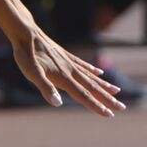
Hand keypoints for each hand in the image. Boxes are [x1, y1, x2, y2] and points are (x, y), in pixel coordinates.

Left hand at [11, 28, 125, 116]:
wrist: (25, 31)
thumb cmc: (26, 54)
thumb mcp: (31, 72)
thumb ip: (45, 88)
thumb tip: (57, 103)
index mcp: (63, 77)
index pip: (83, 95)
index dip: (96, 106)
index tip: (110, 115)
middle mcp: (69, 70)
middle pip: (91, 87)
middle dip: (107, 98)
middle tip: (121, 107)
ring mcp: (68, 61)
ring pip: (90, 76)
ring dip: (103, 85)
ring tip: (116, 91)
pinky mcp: (64, 54)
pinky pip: (82, 65)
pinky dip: (91, 70)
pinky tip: (99, 71)